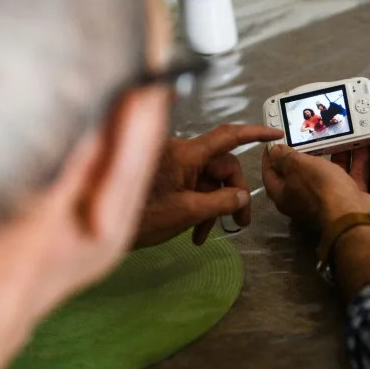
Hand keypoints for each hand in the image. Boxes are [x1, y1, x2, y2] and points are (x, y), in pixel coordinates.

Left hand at [135, 124, 282, 247]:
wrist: (95, 227)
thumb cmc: (138, 217)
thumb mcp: (186, 212)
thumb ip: (220, 202)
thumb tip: (242, 196)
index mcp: (185, 154)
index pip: (227, 137)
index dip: (254, 133)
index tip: (274, 133)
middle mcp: (179, 154)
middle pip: (220, 166)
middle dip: (232, 193)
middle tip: (240, 222)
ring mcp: (171, 165)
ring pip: (205, 180)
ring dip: (212, 206)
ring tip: (206, 235)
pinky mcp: (163, 177)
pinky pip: (190, 186)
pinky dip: (197, 206)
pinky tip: (193, 232)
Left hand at [262, 145, 369, 229]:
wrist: (352, 214)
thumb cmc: (319, 187)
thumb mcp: (297, 166)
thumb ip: (284, 156)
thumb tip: (273, 151)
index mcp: (283, 195)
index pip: (269, 173)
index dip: (270, 156)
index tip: (275, 140)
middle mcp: (301, 200)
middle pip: (299, 173)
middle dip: (303, 153)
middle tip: (305, 135)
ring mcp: (325, 200)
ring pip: (326, 173)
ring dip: (332, 155)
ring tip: (333, 136)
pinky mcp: (346, 199)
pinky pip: (348, 176)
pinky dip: (353, 162)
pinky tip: (358, 146)